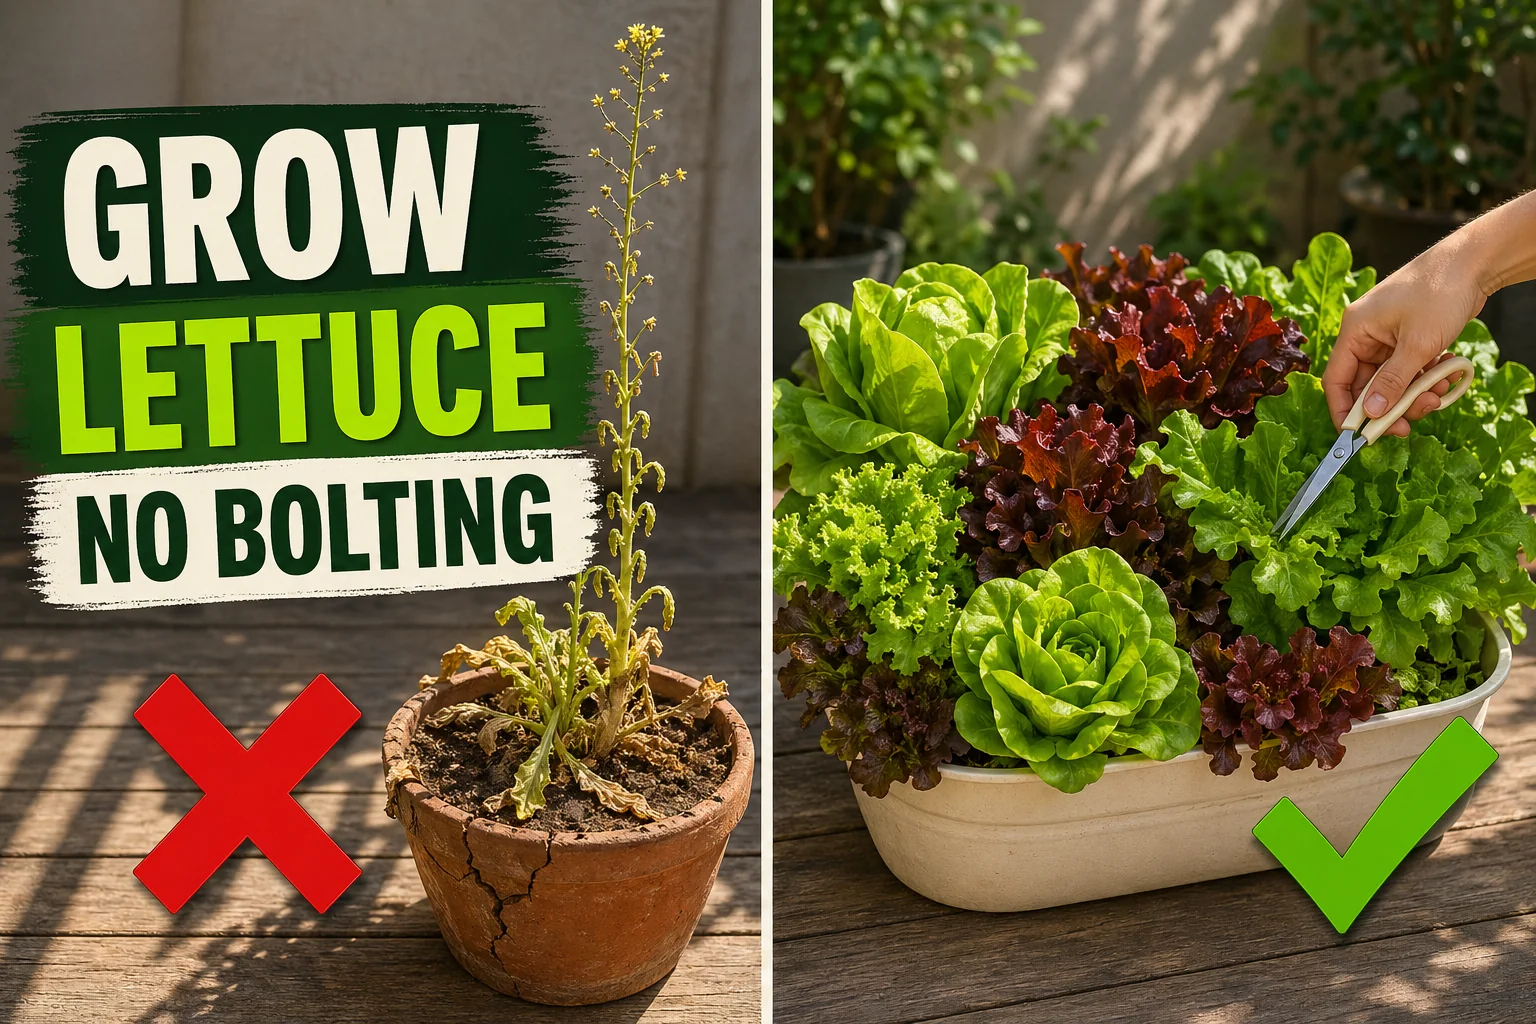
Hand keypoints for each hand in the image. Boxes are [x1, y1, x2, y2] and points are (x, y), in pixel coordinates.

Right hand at [1322, 243, 1485, 437]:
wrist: (1473, 262)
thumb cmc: (1440, 292)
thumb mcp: (1418, 344)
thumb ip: (1392, 382)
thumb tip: (1371, 414)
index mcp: (1355, 331)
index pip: (1336, 379)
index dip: (1344, 410)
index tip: (1358, 436)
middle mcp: (1366, 335)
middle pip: (1365, 385)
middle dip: (1390, 406)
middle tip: (1410, 423)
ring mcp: (1388, 336)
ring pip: (1391, 381)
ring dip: (1413, 394)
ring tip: (1438, 394)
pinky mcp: (1408, 337)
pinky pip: (1408, 370)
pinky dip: (1424, 379)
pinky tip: (1445, 375)